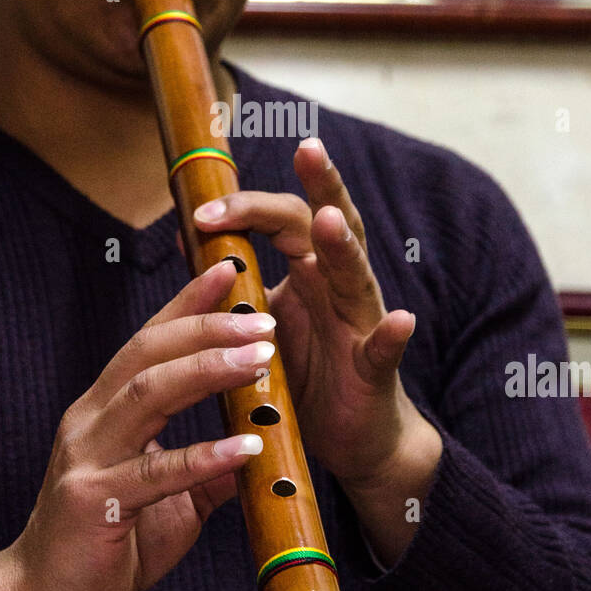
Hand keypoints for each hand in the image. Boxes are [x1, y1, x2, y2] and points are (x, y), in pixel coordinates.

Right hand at [0, 260, 274, 590]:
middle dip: (207, 327)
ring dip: (207, 371)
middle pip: (149, 353)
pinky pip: (155, 472)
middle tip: (262, 318)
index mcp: (105, 410)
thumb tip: (255, 447)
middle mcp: (91, 420)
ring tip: (260, 360)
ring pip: (148, 394)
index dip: (189, 303)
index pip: (149, 340)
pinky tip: (244, 446)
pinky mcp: (92, 501)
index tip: (230, 270)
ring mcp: (87, 457)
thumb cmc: (103, 545)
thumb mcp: (166, 501)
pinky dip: (203, 455)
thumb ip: (204, 472)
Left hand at [192, 138, 429, 492]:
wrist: (354, 441)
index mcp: (311, 272)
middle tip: (307, 148)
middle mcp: (340, 287)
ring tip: (332, 220)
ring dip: (344, 248)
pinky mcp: (375, 372)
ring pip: (357, 277)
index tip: (202, 212)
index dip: (247, 208)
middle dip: (322, 185)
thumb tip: (190, 236)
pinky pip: (385, 350)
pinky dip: (392, 334)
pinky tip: (401, 320)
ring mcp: (362, 325)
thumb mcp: (263, 324)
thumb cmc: (307, 377)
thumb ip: (236, 283)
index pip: (284, 219)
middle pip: (333, 226)